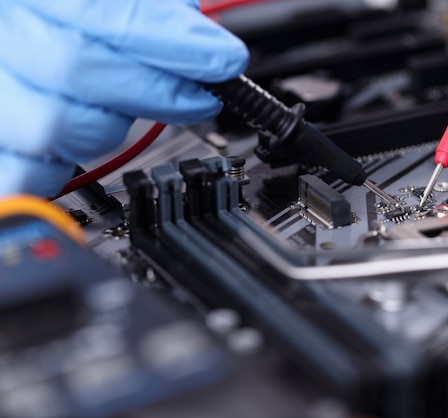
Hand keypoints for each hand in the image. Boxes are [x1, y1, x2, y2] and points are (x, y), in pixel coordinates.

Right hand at [0, 0, 247, 196]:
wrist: (16, 34)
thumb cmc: (59, 19)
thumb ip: (144, 7)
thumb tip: (204, 43)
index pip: (101, 11)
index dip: (169, 40)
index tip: (222, 60)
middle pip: (76, 69)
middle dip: (156, 91)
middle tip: (200, 97)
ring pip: (55, 127)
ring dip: (111, 128)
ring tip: (125, 112)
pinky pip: (27, 177)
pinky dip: (67, 170)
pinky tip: (85, 146)